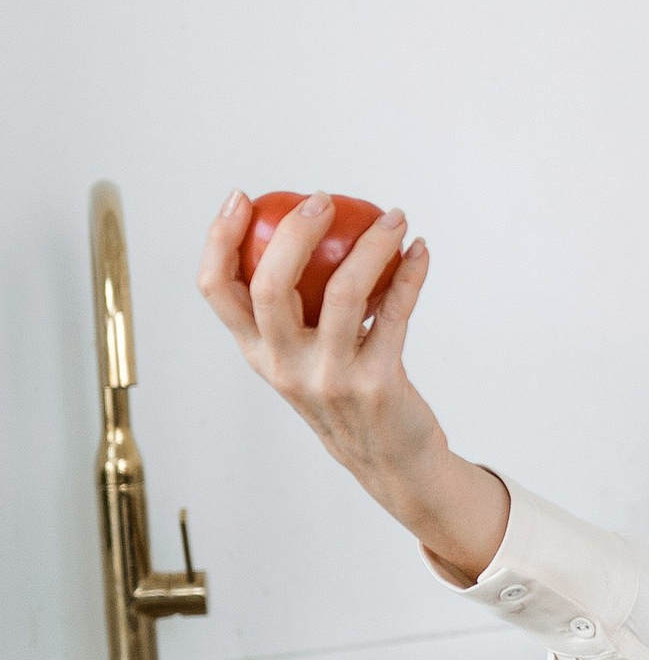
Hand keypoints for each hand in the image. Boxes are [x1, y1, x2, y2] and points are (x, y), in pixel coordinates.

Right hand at [197, 191, 509, 580]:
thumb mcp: (303, 358)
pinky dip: (410, 274)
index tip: (241, 198)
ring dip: (372, 245)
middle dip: (293, 233)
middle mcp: (285, 367)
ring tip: (394, 217)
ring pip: (342, 293)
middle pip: (270, 287)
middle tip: (323, 201)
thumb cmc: (344, 393)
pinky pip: (394, 312)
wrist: (390, 461)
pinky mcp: (377, 382)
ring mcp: (330, 377)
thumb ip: (294, 310)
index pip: (217, 292)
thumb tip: (303, 226)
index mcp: (258, 354)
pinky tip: (420, 250)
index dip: (219, 240)